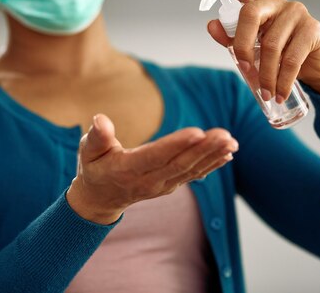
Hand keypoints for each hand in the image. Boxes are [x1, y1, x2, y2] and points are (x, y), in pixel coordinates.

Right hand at [66, 114, 236, 224]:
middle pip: (179, 164)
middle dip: (204, 149)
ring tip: (232, 142)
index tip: (198, 132)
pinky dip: (212, 165)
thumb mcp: (87, 151)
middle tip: (225, 135)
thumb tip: (99, 119)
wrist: (100, 198)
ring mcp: (161, 185)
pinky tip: (228, 154)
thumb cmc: (94, 168)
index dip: (176, 144)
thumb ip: (96, 137)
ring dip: (213, 156)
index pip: (155, 156)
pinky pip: (194, 175)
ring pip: (190, 170)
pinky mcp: (170, 184)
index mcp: (127, 170)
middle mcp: (148, 181)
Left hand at [203, 0, 319, 101]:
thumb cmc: (281, 56)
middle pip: (250, 13)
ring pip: (271, 44)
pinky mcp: (312, 28)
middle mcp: (276, 3)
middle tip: (244, 71)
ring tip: (266, 93)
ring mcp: (296, 12)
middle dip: (242, 46)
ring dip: (265, 75)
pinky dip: (282, 81)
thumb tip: (211, 25)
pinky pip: (291, 59)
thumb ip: (231, 39)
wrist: (318, 69)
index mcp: (257, 4)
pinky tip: (280, 93)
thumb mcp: (252, 50)